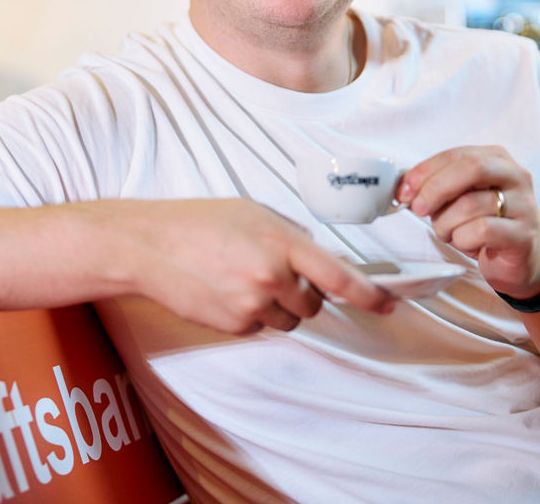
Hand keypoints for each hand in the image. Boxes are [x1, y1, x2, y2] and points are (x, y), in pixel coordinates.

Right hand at [117, 199, 394, 334]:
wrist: (150, 246)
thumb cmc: (200, 222)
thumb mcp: (253, 213)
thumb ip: (288, 236)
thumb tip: (314, 259)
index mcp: (282, 244)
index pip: (339, 277)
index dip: (370, 295)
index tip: (390, 305)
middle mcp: (272, 278)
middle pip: (313, 305)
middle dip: (304, 294)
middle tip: (273, 273)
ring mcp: (252, 305)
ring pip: (288, 320)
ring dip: (277, 306)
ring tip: (242, 278)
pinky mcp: (234, 325)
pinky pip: (259, 327)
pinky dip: (250, 314)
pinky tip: (224, 291)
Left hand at [396, 146, 539, 299]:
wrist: (517, 262)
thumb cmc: (484, 226)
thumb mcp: (458, 200)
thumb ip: (436, 187)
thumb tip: (405, 186)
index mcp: (497, 159)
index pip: (457, 154)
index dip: (426, 170)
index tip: (405, 190)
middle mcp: (515, 176)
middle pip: (470, 168)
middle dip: (436, 189)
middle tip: (419, 208)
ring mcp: (524, 205)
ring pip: (471, 204)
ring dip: (447, 223)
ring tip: (449, 233)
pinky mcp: (523, 235)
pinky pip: (482, 230)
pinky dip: (464, 240)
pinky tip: (468, 244)